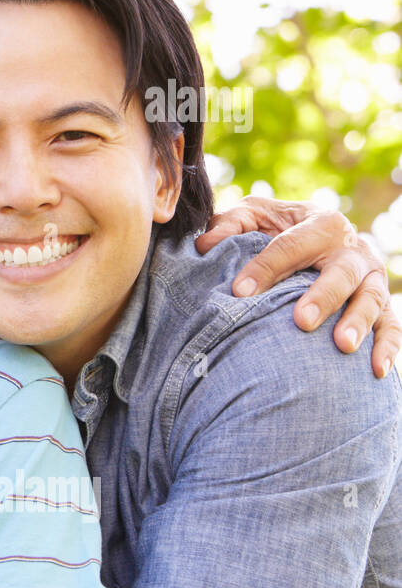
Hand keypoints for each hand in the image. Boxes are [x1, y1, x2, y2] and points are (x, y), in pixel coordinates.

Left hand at [196, 196, 398, 377]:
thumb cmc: (276, 228)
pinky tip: (376, 370)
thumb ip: (229, 225)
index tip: (239, 292)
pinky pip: (392, 325)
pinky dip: (387, 346)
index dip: (265, 267)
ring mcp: (370, 277)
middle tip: (301, 321)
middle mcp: (352, 248)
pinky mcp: (381, 302)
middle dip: (322, 296)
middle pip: (341, 272)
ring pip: (372, 298)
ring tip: (342, 346)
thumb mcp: (253, 216)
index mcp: (321, 223)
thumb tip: (204, 245)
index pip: (291, 245)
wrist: (316, 231)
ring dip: (359, 322)